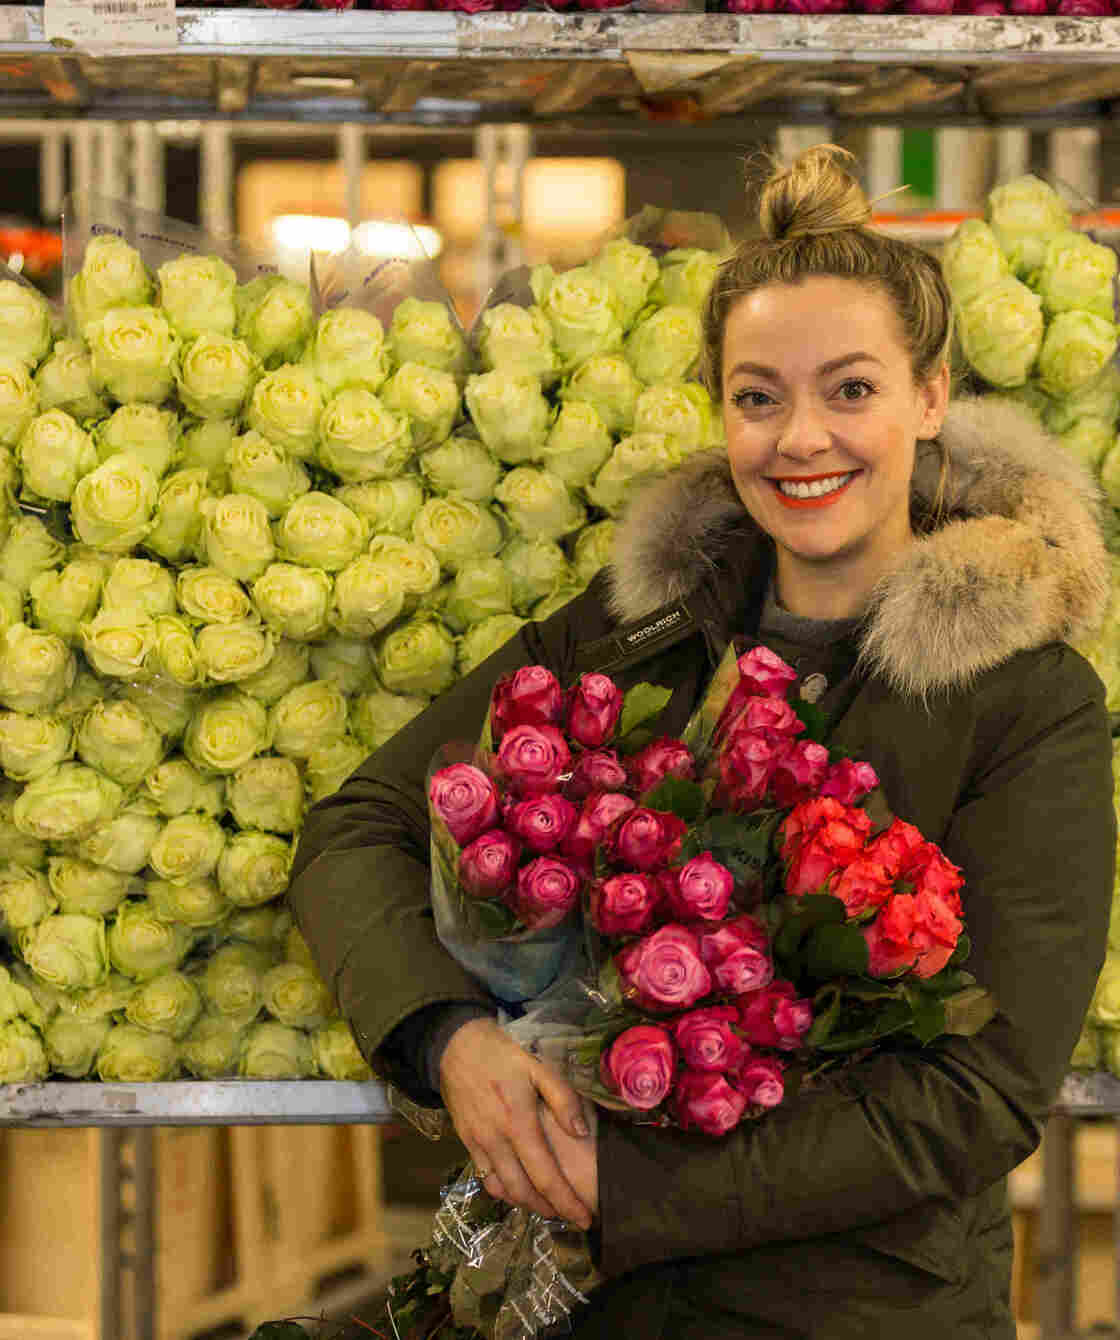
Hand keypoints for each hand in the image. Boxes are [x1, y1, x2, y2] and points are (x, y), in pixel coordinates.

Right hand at [439, 1016, 593, 1228]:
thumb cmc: (503, 1056)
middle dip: (550, 1210)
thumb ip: (563, 1098)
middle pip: (524, 1191)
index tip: (584, 1219)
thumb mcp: (538, 1067)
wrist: (457, 1047)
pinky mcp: (466, 1143)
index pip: (545, 1175)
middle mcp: (496, 1139)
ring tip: (550, 1208)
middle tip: (572, 1217)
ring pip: (503, 1190)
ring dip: (528, 1205)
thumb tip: (580, 1133)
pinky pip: (486, 1178)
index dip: (566, 1202)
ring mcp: (478, 1144)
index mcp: (519, 1121)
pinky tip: (520, 1191)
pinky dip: (504, 1192)